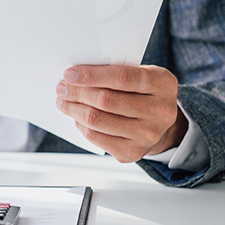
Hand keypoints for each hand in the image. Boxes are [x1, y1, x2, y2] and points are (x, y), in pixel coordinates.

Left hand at [55, 65, 187, 162]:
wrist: (160, 125)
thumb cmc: (143, 93)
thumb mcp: (140, 75)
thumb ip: (114, 72)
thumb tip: (76, 75)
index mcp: (162, 84)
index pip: (122, 77)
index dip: (92, 75)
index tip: (70, 73)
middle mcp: (160, 111)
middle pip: (106, 100)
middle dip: (77, 92)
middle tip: (62, 87)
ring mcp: (148, 135)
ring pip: (97, 120)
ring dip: (74, 109)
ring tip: (64, 101)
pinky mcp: (132, 152)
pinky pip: (96, 137)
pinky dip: (80, 125)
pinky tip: (77, 116)